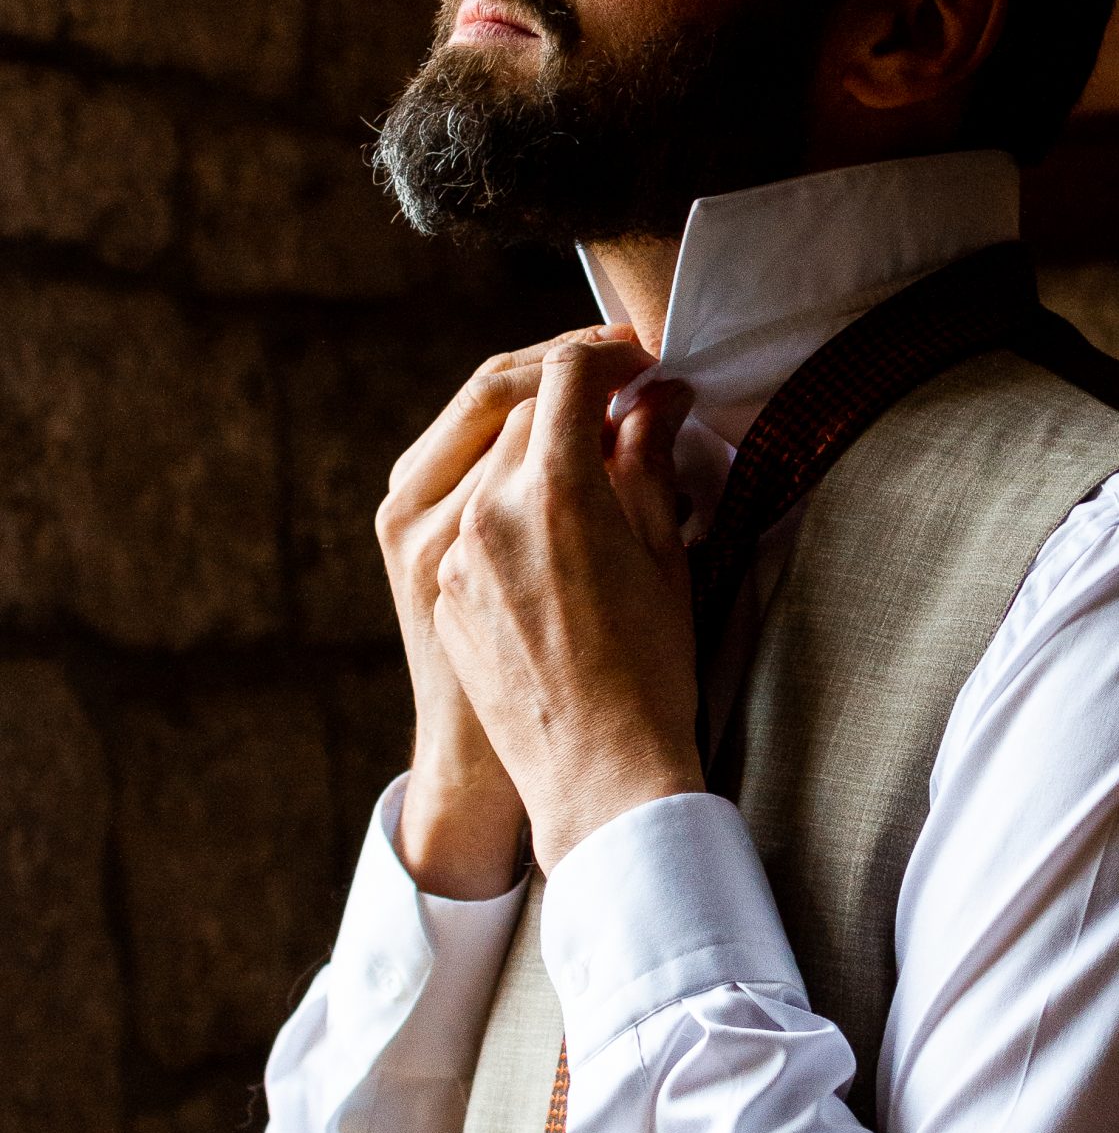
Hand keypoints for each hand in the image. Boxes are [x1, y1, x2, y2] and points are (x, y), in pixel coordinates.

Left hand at [375, 325, 642, 896]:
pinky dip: (505, 494)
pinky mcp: (437, 589)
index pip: (568, 375)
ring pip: (483, 454)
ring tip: (586, 451)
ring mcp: (451, 552)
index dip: (609, 355)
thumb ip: (651, 462)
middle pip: (518, 401)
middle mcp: (487, 511)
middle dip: (569, 388)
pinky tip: (551, 515)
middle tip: (620, 396)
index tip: (641, 366)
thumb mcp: (667, 557)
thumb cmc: (652, 673)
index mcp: (556, 493)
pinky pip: (465, 512)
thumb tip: (659, 398)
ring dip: (531, 438)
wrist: (598, 777)